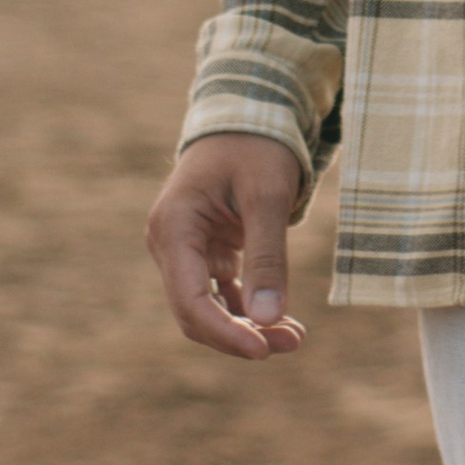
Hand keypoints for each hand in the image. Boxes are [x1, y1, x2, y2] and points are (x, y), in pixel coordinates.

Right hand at [145, 135, 310, 359]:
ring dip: (248, 326)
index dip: (225, 333)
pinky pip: (222, 294)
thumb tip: (270, 320)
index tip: (263, 350)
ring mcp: (185, 251)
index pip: (190, 300)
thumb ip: (267, 257)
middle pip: (197, 312)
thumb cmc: (256, 147)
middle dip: (241, 334)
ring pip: (210, 308)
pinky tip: (282, 322)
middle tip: (293, 343)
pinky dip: (249, 309)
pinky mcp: (205, 254)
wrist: (249, 115)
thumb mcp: (267, 196)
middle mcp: (170, 245)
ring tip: (295, 337)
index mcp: (173, 228)